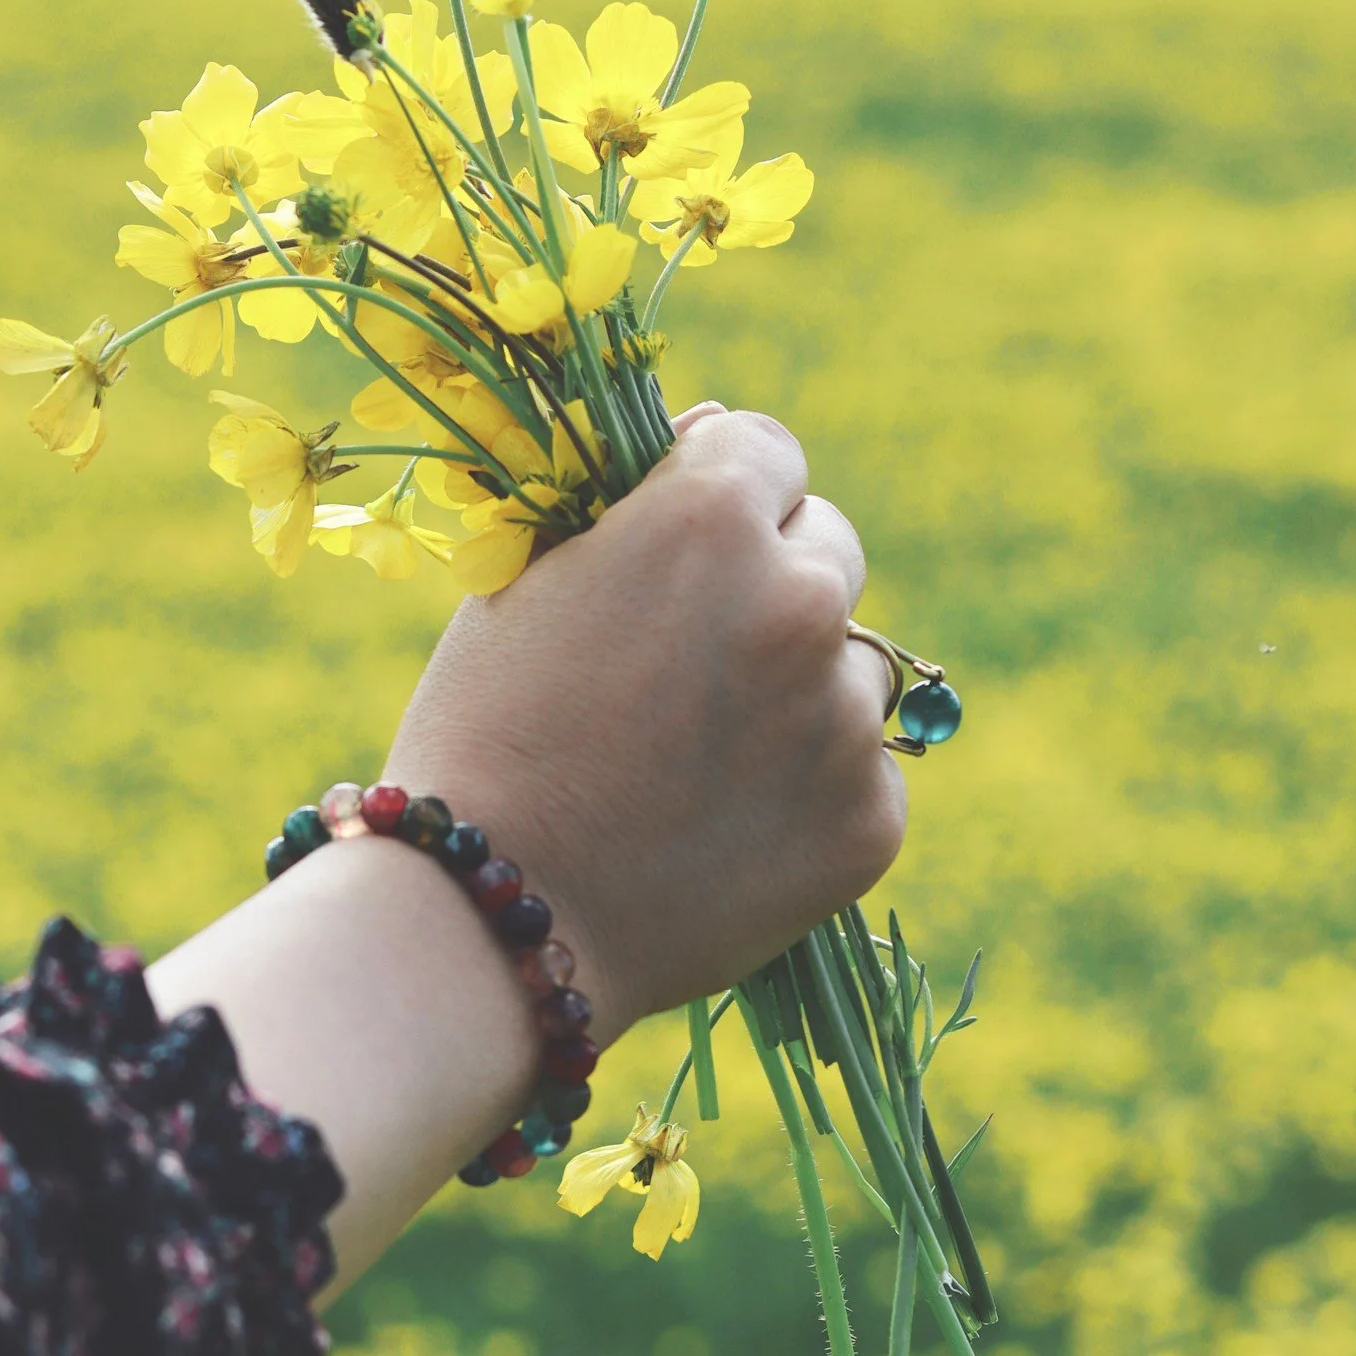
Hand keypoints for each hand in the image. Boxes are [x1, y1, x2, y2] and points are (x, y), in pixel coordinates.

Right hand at [386, 405, 905, 1040]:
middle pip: (830, 548)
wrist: (490, 919)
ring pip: (857, 667)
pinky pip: (861, 773)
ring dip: (803, 691)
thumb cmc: (484, 734)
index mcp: (711, 518)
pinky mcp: (871, 818)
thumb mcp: (530, 579)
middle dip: (772, 584)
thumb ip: (638, 506)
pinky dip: (810, 793)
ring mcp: (845, 716)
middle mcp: (801, 600)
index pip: (766, 449)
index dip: (719, 496)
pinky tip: (725, 829)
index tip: (682, 553)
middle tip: (690, 664)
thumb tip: (715, 436)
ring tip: (700, 759)